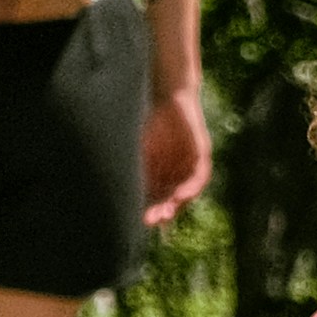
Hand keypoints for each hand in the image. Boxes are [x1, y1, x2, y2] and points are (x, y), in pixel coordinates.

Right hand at [142, 83, 212, 224]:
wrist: (169, 95)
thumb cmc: (150, 120)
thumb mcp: (139, 147)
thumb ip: (134, 166)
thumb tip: (114, 188)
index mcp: (161, 172)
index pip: (157, 198)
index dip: (150, 210)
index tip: (141, 220)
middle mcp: (177, 171)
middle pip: (172, 199)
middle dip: (162, 211)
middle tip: (152, 220)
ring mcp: (190, 164)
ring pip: (187, 191)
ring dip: (177, 203)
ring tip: (167, 212)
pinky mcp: (201, 154)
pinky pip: (200, 176)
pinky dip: (191, 187)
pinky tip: (181, 195)